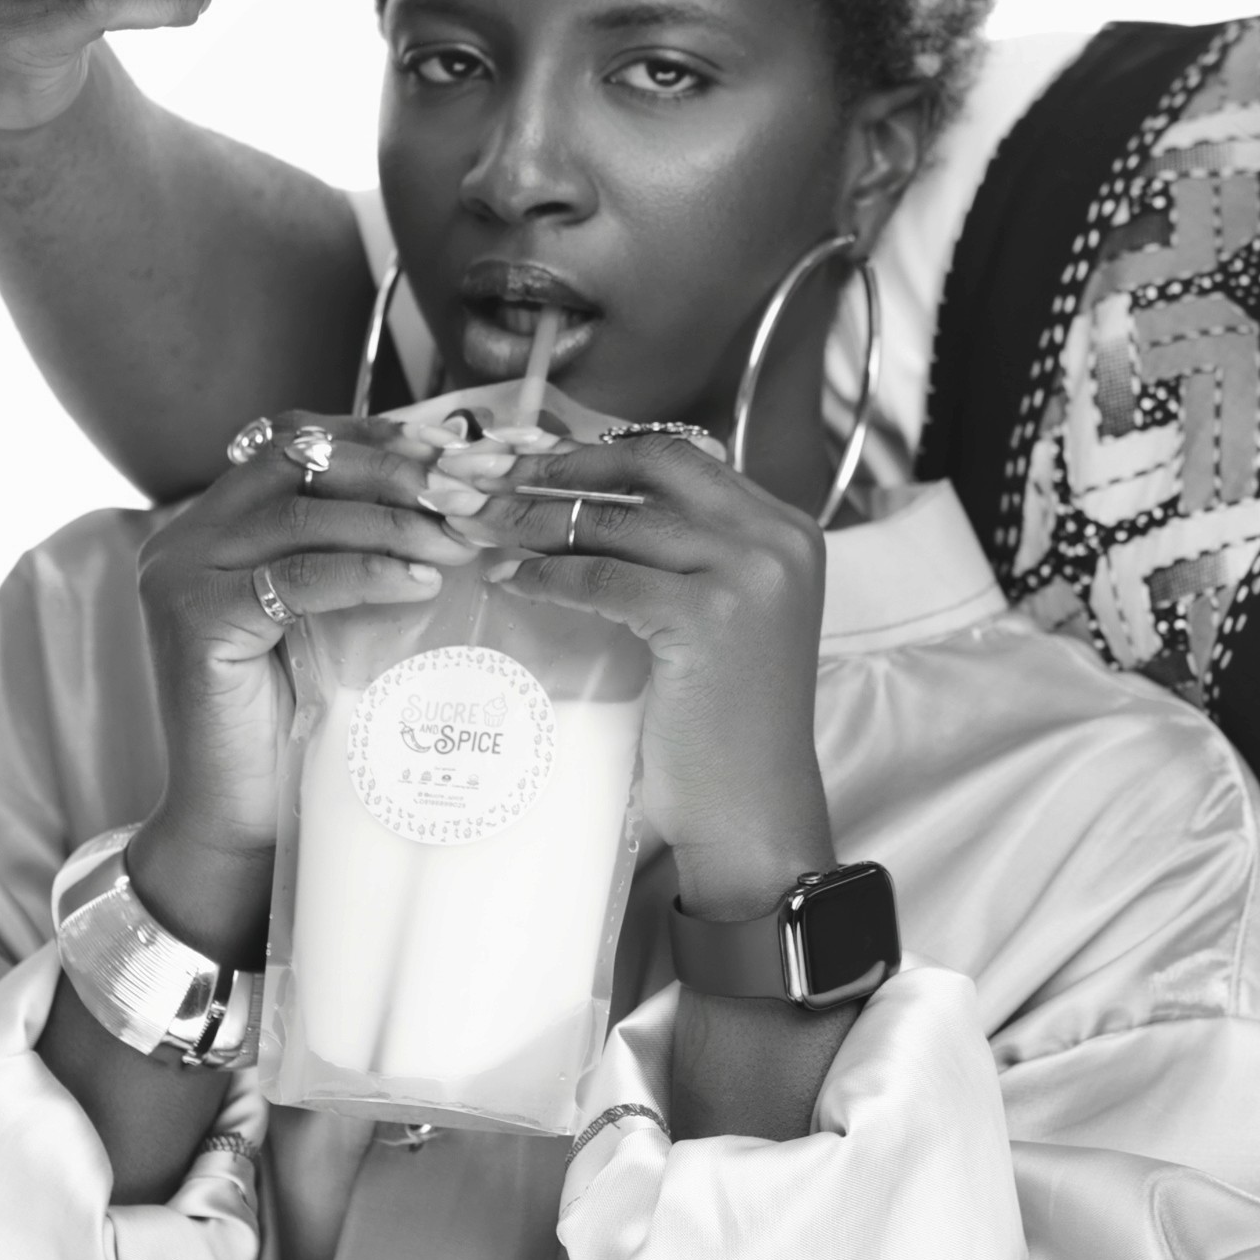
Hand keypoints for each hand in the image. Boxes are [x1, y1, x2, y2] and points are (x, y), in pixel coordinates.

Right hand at [131, 413, 493, 949]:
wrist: (237, 818)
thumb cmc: (294, 720)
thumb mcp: (332, 615)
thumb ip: (359, 550)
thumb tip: (454, 494)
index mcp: (215, 523)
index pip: (298, 443)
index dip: (380, 439)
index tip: (460, 451)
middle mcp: (186, 537)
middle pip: (299, 461)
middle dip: (396, 468)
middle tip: (472, 490)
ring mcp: (182, 574)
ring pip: (303, 514)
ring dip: (395, 520)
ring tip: (463, 539)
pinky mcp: (195, 620)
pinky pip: (296, 577)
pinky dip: (365, 571)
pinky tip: (421, 582)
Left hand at [469, 431, 833, 910]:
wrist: (753, 807)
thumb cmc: (727, 723)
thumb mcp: (721, 614)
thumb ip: (683, 555)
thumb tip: (585, 504)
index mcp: (783, 528)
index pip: (678, 456)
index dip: (595, 452)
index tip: (529, 455)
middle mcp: (776, 538)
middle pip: (648, 467)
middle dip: (557, 465)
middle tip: (487, 473)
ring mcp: (748, 575)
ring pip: (616, 520)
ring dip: (533, 517)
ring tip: (476, 522)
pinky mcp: (708, 618)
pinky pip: (603, 578)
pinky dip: (547, 575)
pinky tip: (507, 579)